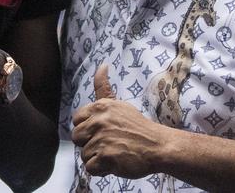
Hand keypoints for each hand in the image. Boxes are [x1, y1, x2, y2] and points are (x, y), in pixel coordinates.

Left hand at [71, 64, 163, 178]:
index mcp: (100, 107)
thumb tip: (102, 65)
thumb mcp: (119, 104)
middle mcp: (99, 121)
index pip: (76, 120)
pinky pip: (90, 168)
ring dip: (97, 158)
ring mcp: (102, 139)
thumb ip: (103, 87)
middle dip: (90, 143)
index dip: (87, 128)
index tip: (102, 131)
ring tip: (114, 152)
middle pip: (76, 137)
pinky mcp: (106, 157)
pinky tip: (114, 162)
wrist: (158, 146)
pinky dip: (101, 169)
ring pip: (84, 154)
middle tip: (108, 143)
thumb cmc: (138, 127)